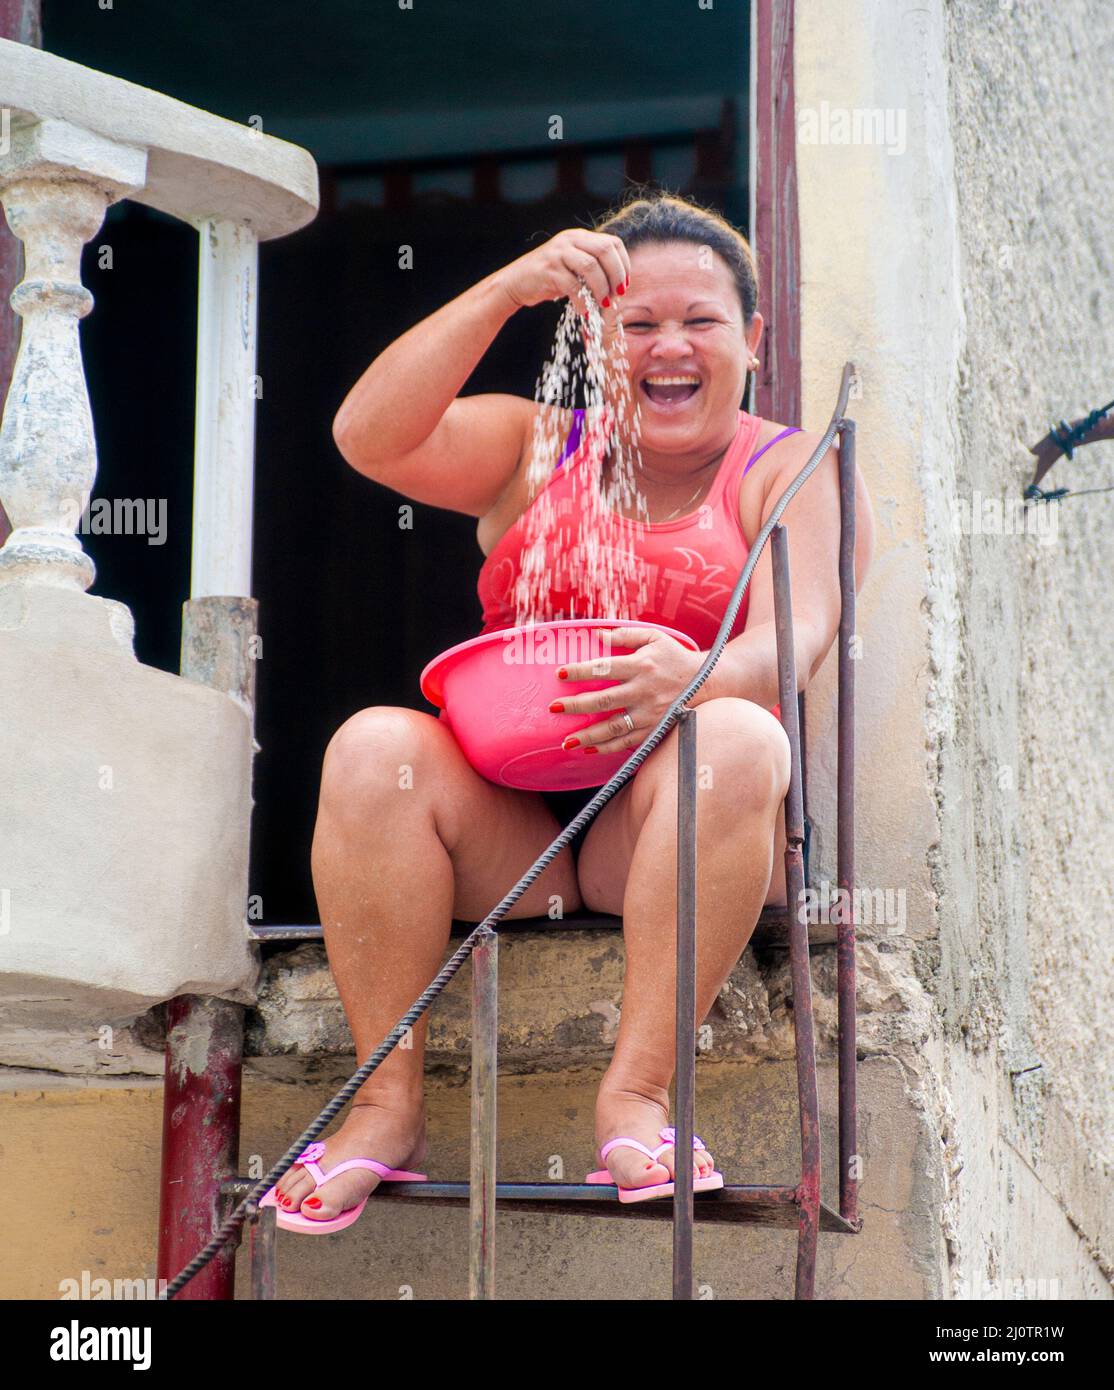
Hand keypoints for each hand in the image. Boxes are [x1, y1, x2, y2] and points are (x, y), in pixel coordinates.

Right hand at [495, 229, 630, 314]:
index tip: (624, 286)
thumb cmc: (548, 278)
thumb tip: (619, 285)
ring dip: (601, 288)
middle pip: (604, 250)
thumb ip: (593, 268)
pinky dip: (582, 301)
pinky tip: (585, 311)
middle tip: (617, 295)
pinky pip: (573, 286)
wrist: (515, 283)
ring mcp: (558, 253)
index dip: (623, 265)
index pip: (612, 243)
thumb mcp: (572, 267)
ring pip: (590, 267)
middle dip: (616, 275)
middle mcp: (570, 240)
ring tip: (602, 304)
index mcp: (580, 237)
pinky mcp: (548, 269)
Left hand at [548, 627, 705, 755]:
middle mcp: (644, 690)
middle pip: (604, 700)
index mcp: (641, 665)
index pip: (604, 668)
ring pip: (614, 727)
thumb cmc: (674, 656)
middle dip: (576, 705)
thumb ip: (625, 634)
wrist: (708, 681)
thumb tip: (596, 635)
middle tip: (553, 708)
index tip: (559, 674)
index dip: (580, 671)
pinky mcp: (655, 729)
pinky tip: (589, 750)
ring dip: (588, 735)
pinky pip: (628, 742)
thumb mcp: (654, 637)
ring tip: (566, 741)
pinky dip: (608, 748)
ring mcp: (650, 713)